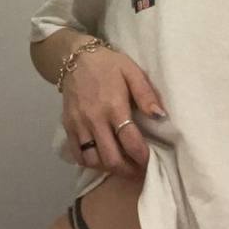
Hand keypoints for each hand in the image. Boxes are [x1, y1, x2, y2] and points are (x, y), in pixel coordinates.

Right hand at [61, 46, 166, 179]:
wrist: (75, 57)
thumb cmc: (108, 64)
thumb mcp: (132, 71)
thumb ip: (146, 95)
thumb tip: (160, 116)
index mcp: (114, 106)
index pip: (130, 141)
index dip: (142, 157)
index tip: (150, 161)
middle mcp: (95, 120)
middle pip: (111, 158)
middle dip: (128, 170)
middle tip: (139, 170)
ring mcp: (79, 125)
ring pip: (93, 161)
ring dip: (109, 169)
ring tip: (122, 166)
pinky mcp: (67, 126)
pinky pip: (77, 155)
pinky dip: (90, 163)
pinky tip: (102, 159)